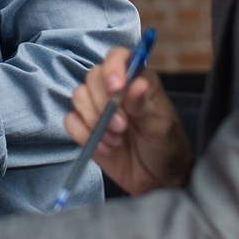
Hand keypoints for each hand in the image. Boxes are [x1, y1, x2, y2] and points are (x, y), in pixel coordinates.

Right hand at [67, 46, 193, 195]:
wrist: (159, 181)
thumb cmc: (167, 148)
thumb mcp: (162, 127)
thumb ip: (145, 105)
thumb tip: (137, 82)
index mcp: (138, 81)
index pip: (118, 57)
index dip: (113, 68)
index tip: (116, 88)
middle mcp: (116, 90)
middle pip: (93, 77)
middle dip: (104, 104)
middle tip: (122, 126)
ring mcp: (99, 109)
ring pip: (78, 97)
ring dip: (95, 121)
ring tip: (116, 139)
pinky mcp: (87, 128)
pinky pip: (71, 121)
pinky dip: (84, 135)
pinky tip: (105, 148)